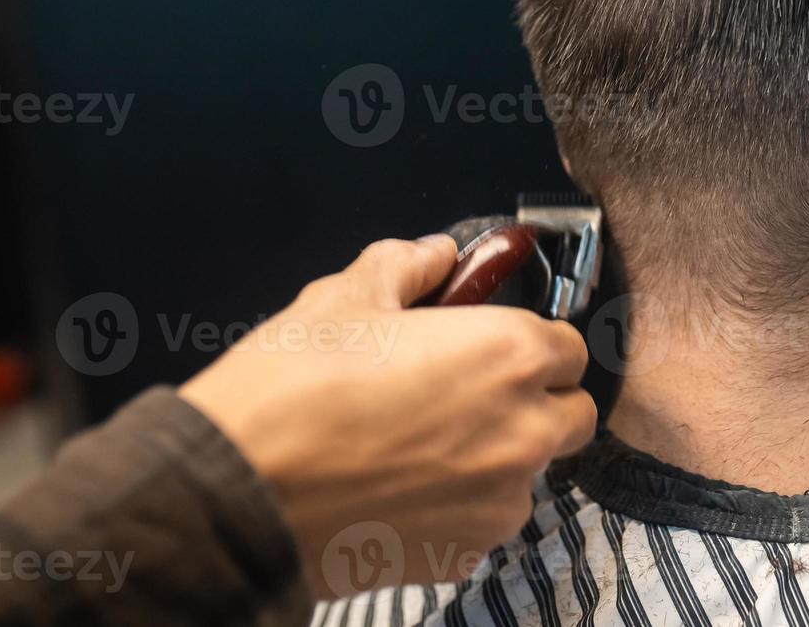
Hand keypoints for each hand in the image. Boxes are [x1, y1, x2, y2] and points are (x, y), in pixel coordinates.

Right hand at [178, 234, 595, 597]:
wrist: (235, 493)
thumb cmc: (291, 390)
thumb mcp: (346, 297)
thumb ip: (407, 265)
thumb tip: (435, 256)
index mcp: (510, 354)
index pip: (571, 346)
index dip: (534, 342)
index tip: (496, 346)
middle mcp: (524, 430)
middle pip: (572, 413)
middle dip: (537, 401)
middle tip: (471, 393)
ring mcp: (500, 501)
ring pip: (530, 471)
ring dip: (499, 456)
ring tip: (420, 444)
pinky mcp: (465, 553)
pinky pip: (485, 521)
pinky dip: (461, 506)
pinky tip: (401, 488)